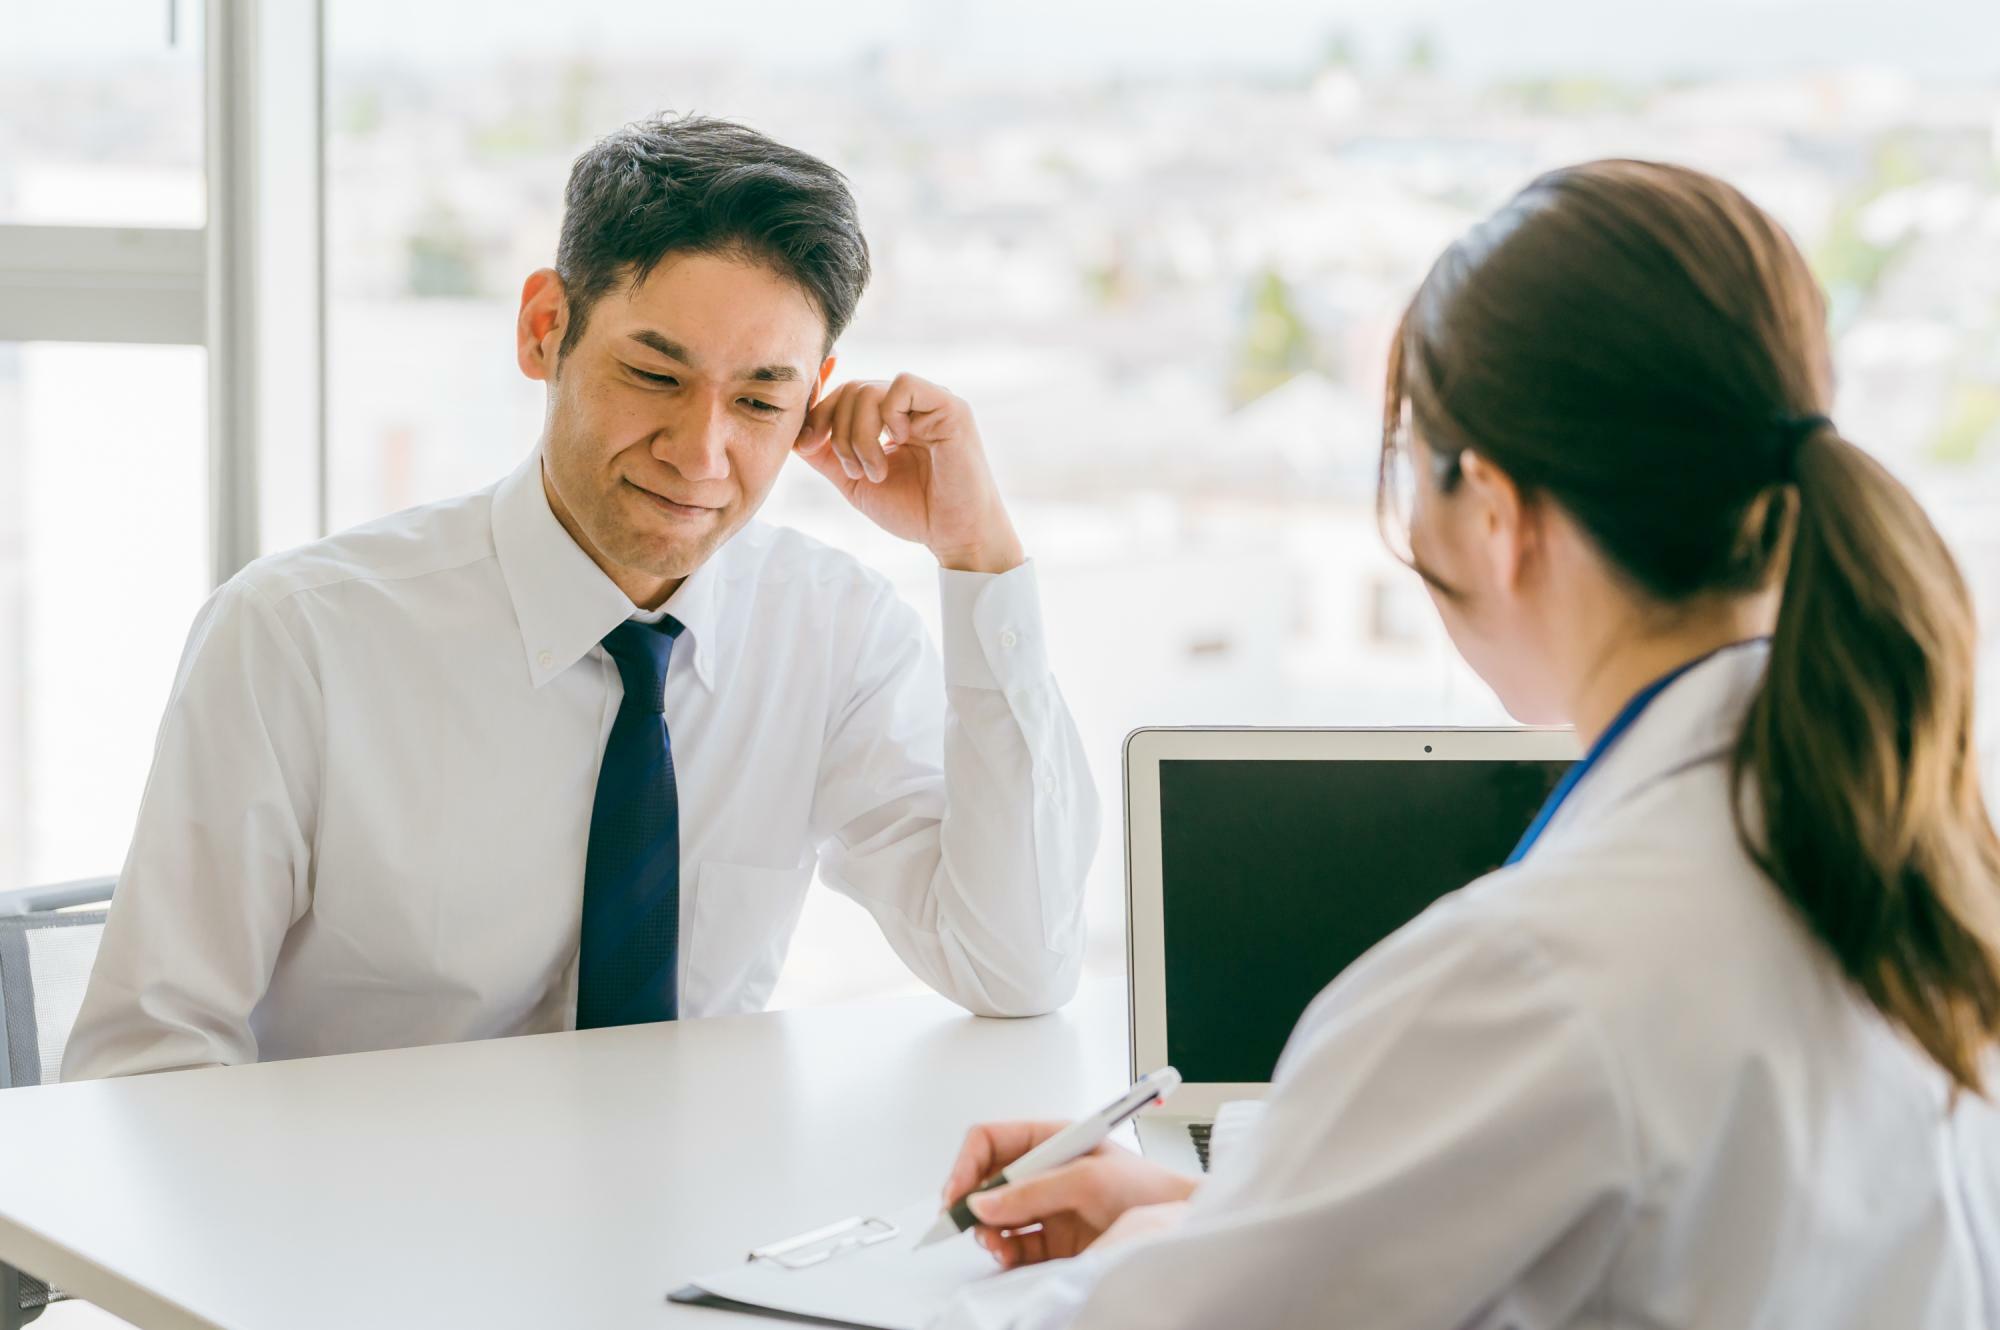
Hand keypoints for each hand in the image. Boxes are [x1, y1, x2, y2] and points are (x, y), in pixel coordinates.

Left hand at [794, 374, 1024, 573]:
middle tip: (853, 471)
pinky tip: (899, 443)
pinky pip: (903, 384)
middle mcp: (910, 406)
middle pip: (851, 390)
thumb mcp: (855, 481)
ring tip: (877, 472)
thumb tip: (794, 431)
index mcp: (890, 419)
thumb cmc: (915, 511)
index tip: (807, 444)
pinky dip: (889, 415)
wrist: (954, 536)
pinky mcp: (950, 407)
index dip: (818, 412)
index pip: (844, 394)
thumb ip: (826, 455)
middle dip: (838, 432)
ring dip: (860, 436)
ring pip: (869, 390)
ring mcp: (930, 403)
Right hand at [941, 1120, 1199, 1270]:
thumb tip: (983, 1202)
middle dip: (972, 1203)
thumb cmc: (1148, 1189)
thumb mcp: (1088, 1180)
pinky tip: (1008, 1254)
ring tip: (995, 1243)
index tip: (956, 1192)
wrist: (1179, 1226)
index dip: (968, 1164)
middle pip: (987, 1181)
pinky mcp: (1054, 1239)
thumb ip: (1033, 1191)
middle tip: (962, 1224)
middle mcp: (1045, 1171)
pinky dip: (1004, 1251)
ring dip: (987, 1230)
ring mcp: (1048, 1206)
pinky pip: (1014, 1244)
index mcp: (1051, 1139)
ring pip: (997, 1216)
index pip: (991, 1141)